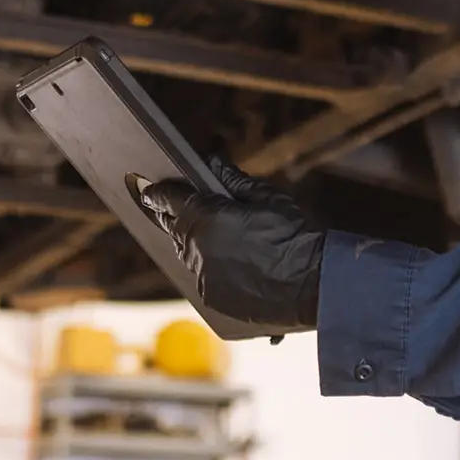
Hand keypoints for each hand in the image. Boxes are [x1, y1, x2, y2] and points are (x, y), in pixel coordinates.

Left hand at [140, 156, 324, 329]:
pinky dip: (208, 267)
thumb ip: (234, 180)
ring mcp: (202, 275)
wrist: (311, 284)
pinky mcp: (211, 298)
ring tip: (207, 236)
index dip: (158, 193)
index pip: (170, 200)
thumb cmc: (293, 236)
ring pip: (186, 254)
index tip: (149, 191)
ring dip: (191, 243)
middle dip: (172, 217)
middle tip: (174, 209)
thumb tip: (213, 161)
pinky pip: (201, 276)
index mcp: (205, 217)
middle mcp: (196, 247)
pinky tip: (227, 262)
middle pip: (173, 228)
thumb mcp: (267, 197)